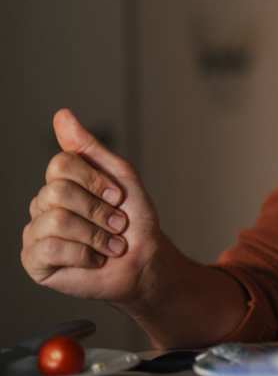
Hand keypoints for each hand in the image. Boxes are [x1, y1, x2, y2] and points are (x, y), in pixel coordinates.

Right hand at [21, 109, 161, 304]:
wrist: (145, 260)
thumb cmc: (134, 219)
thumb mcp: (119, 176)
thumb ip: (88, 147)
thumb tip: (61, 114)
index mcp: (60, 182)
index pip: (60, 164)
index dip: (95, 180)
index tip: (118, 196)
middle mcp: (42, 204)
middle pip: (57, 191)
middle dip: (98, 210)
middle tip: (117, 224)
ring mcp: (35, 232)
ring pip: (56, 220)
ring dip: (96, 234)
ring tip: (110, 244)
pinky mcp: (34, 261)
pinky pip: (50, 248)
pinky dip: (84, 255)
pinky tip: (94, 259)